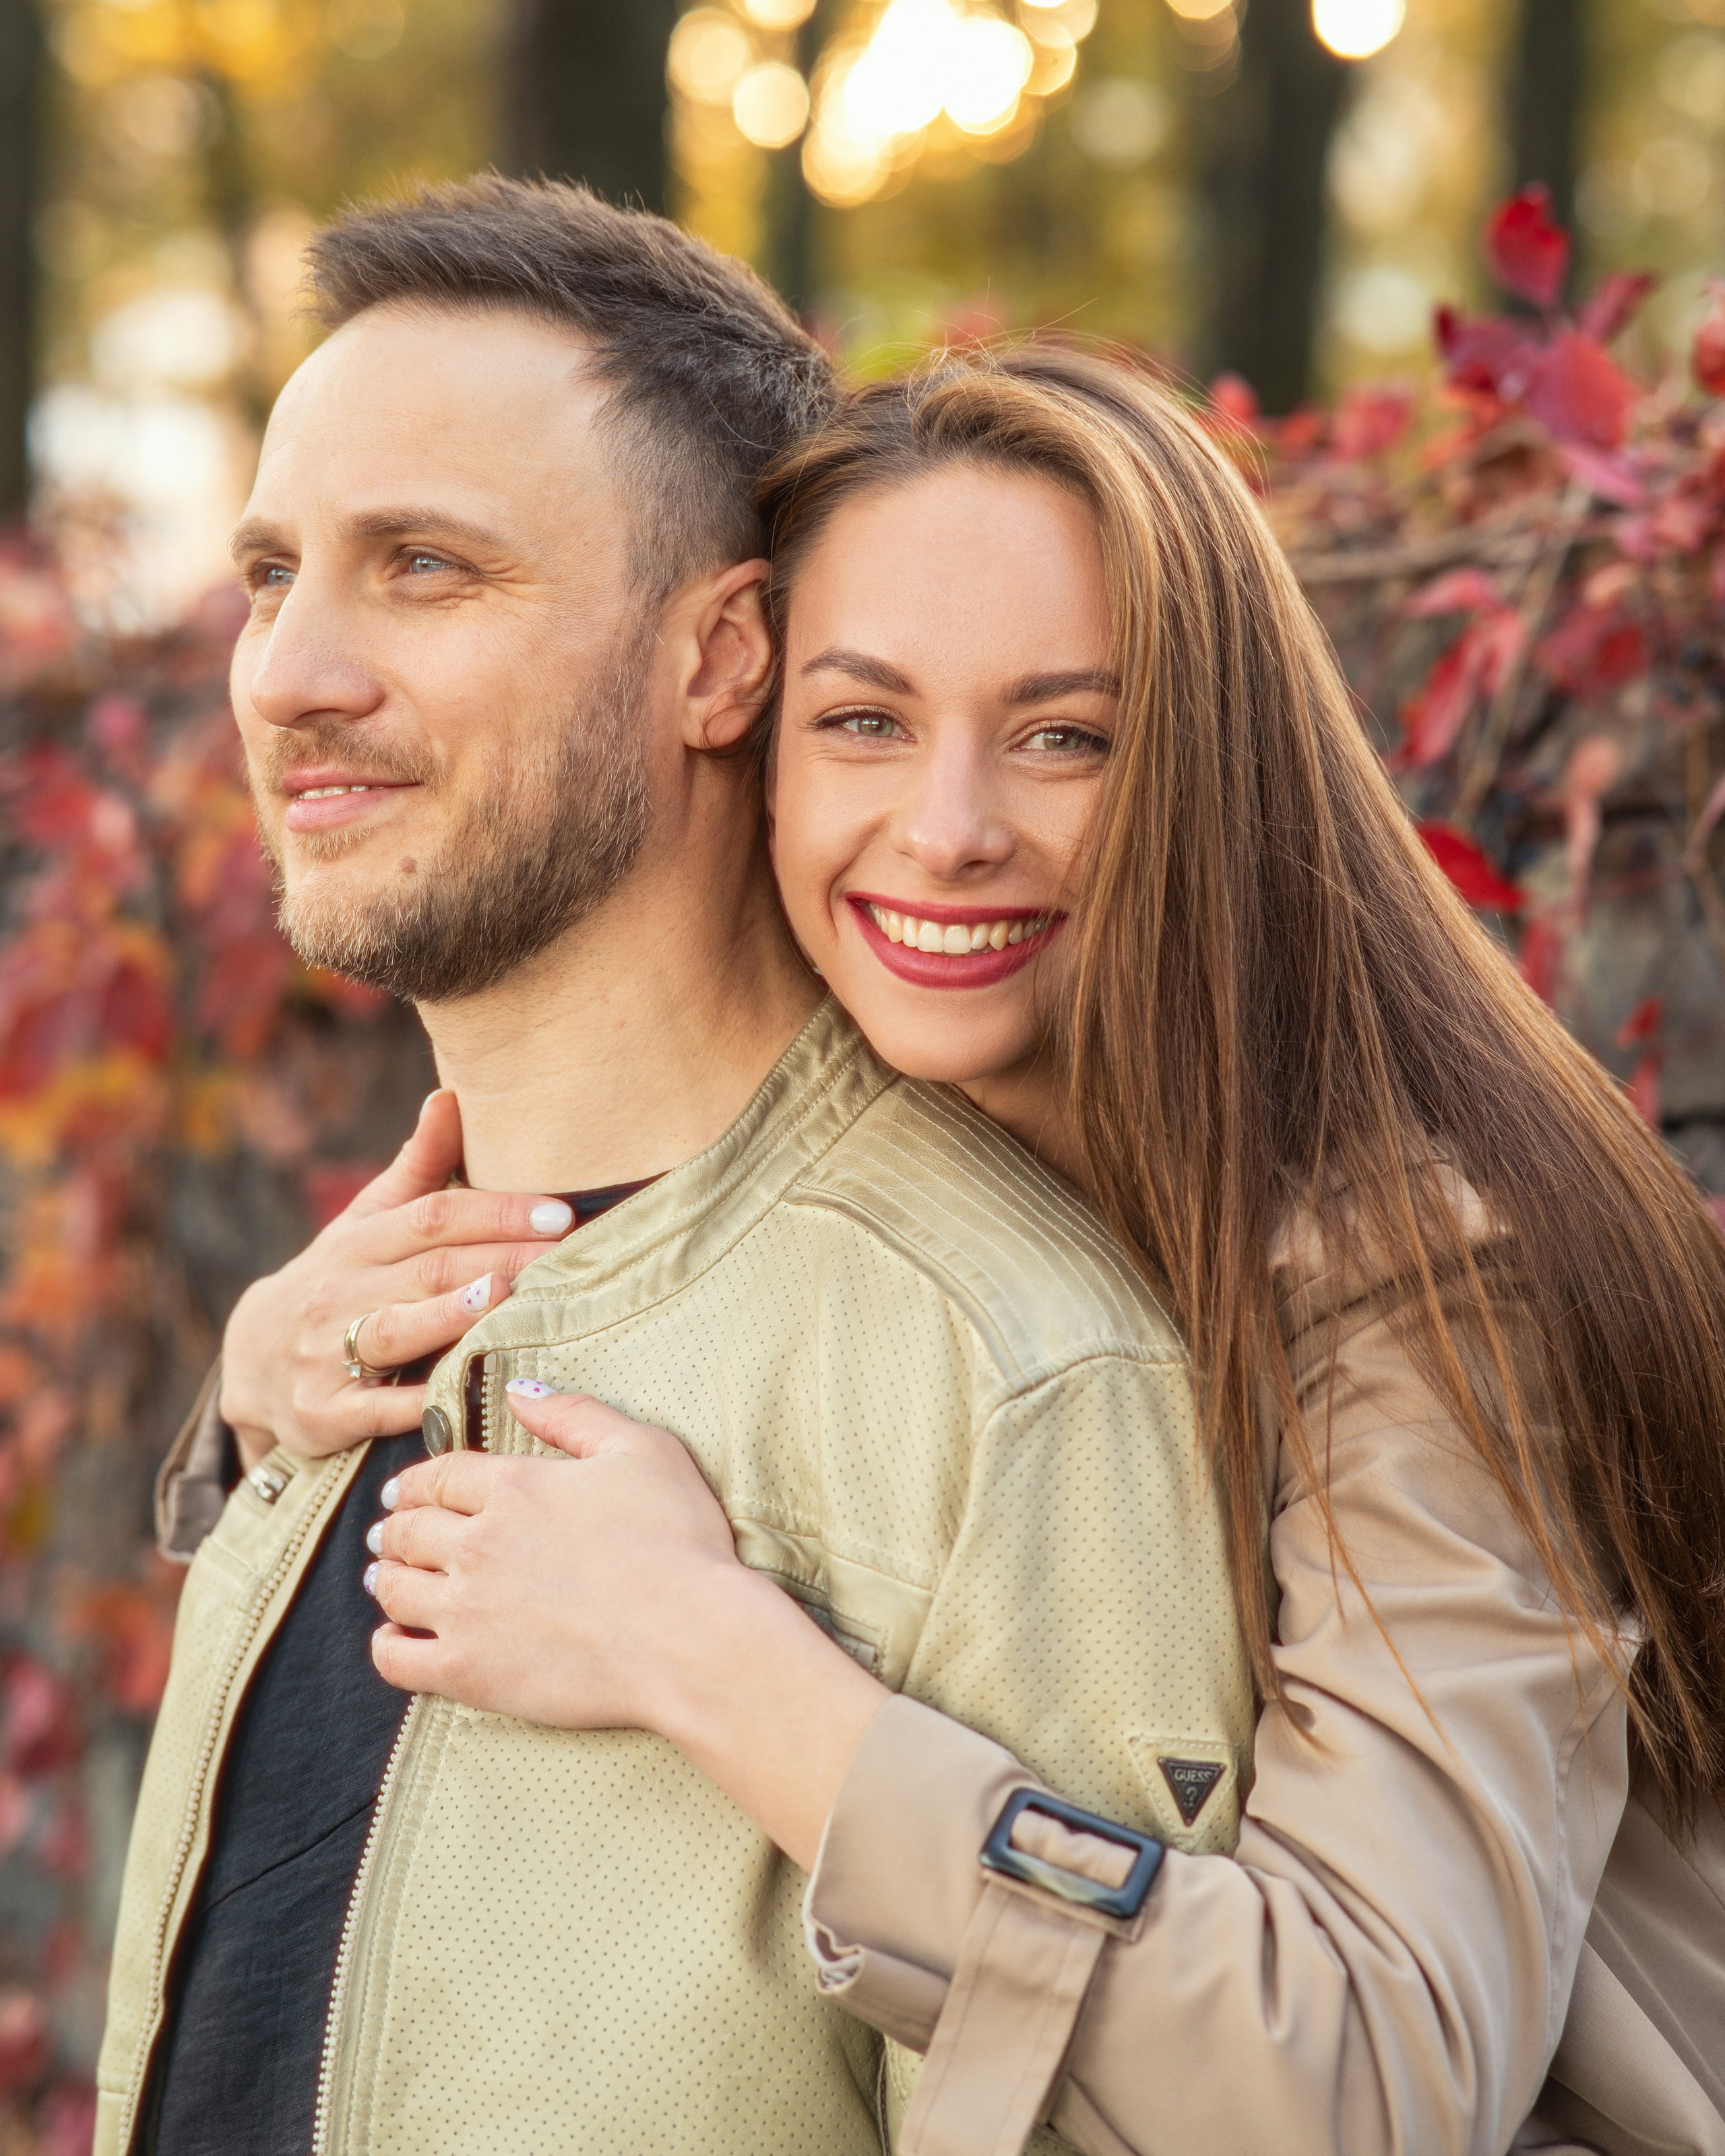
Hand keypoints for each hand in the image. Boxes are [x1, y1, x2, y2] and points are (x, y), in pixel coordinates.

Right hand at [219, 1091, 576, 1468]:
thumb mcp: (367, 1222)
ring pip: (396, 1331)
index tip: (558, 1213)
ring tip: (502, 1297)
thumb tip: (451, 1097)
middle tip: (563, 1256)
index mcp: (360, 1242)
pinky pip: (374, 1409)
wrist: (252, 1359)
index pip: (434, 1217)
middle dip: (499, 1259)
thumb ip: (417, 1168)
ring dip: (449, 1315)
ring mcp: (327, 1353)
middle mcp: (341, 1293)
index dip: (496, 1211)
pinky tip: (460, 1395)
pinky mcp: (324, 1413)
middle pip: (428, 1270)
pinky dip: (415, 1404)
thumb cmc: (338, 1279)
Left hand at [367, 1385, 887, 1868]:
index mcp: (514, 1486)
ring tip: (385, 1580)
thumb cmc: (678, 1541)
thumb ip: (574, 1414)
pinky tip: (395, 1639)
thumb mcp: (642, 1451)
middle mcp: (477, 1543)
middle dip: (393, 1530)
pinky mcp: (468, 1671)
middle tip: (389, 1536)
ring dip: (384, 1580)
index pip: (438, 1476)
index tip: (405, 1492)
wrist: (689, 1638)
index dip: (416, 1482)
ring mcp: (467, 1609)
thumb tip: (519, 1390)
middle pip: (409, 1530)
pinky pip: (396, 1659)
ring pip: (394, 1590)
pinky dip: (387, 1646)